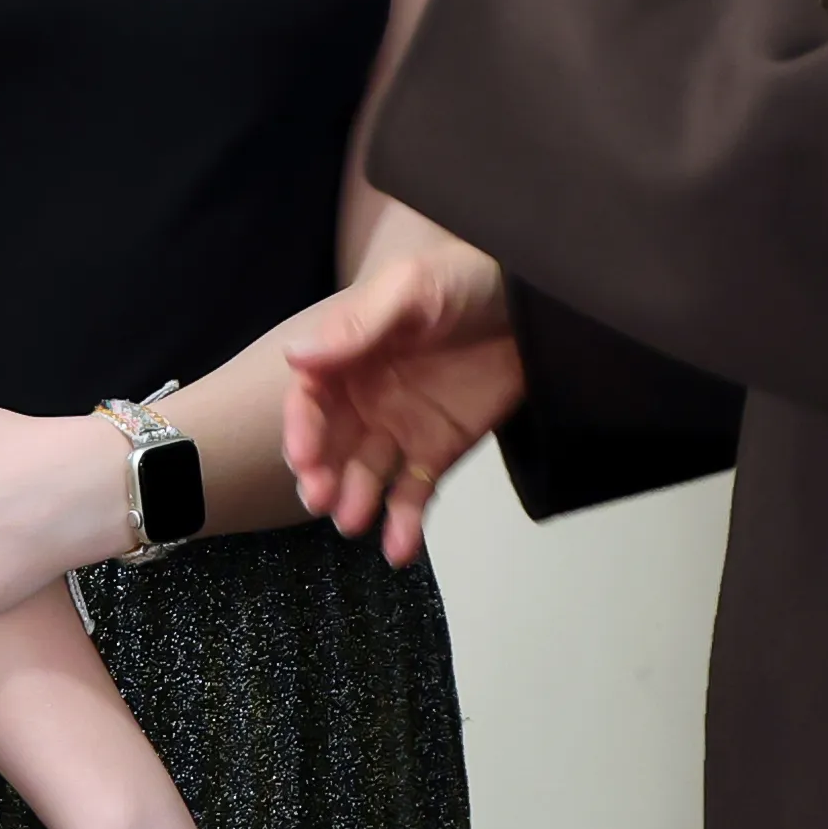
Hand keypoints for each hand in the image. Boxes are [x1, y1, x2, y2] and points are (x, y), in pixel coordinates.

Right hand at [286, 220, 521, 565]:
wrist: (532, 300)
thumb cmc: (463, 279)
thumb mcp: (409, 289)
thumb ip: (356, 326)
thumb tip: (294, 357)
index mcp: (348, 355)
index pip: (311, 398)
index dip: (302, 427)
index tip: (303, 456)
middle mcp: (366, 397)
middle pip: (331, 444)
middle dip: (320, 474)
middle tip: (321, 498)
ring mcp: (402, 427)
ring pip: (367, 475)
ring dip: (356, 500)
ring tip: (354, 521)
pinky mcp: (438, 452)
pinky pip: (414, 495)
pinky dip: (404, 525)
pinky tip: (398, 550)